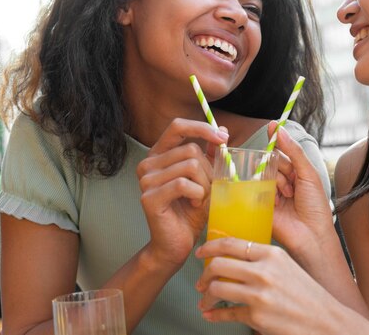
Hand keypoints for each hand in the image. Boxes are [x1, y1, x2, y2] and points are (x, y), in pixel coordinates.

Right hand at [136, 118, 227, 269]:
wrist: (178, 243)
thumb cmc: (192, 210)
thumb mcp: (205, 177)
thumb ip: (210, 154)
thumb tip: (221, 130)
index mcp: (159, 154)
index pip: (177, 126)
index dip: (201, 128)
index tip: (223, 138)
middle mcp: (148, 163)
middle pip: (191, 150)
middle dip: (208, 170)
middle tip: (207, 189)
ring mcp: (145, 180)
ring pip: (190, 166)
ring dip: (204, 184)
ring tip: (199, 198)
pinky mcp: (149, 197)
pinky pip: (183, 184)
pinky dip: (197, 194)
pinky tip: (194, 204)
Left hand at [195, 238, 337, 334]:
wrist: (325, 321)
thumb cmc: (307, 295)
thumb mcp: (287, 267)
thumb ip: (263, 260)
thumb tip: (235, 259)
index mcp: (271, 254)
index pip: (231, 244)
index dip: (210, 247)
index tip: (201, 253)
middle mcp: (264, 271)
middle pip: (218, 265)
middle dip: (204, 275)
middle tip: (201, 282)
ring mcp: (259, 294)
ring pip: (216, 288)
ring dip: (206, 297)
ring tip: (206, 301)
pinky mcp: (256, 316)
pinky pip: (225, 313)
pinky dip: (213, 315)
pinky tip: (211, 314)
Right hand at [270, 122, 333, 260]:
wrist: (311, 236)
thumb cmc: (315, 207)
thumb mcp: (308, 174)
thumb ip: (294, 151)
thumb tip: (278, 129)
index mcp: (295, 174)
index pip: (281, 153)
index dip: (276, 142)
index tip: (270, 127)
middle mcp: (280, 183)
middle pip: (270, 162)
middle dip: (280, 169)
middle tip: (292, 185)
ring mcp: (269, 194)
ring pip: (263, 174)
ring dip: (276, 183)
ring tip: (287, 196)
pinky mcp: (259, 206)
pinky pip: (254, 189)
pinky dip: (265, 192)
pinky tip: (276, 201)